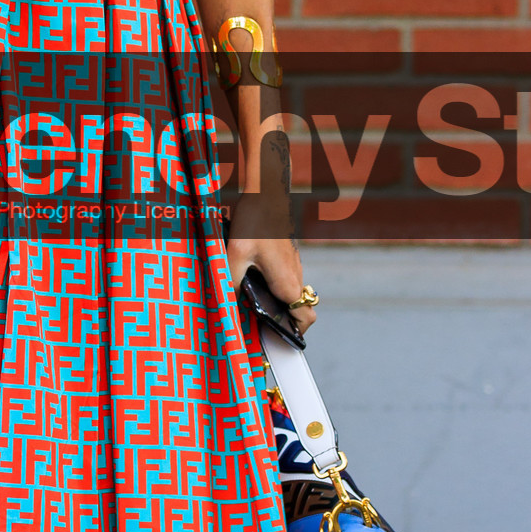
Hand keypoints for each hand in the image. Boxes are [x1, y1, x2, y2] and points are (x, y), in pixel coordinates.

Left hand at [226, 214, 314, 334]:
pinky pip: (284, 280)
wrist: (267, 192)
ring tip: (249, 302)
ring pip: (291, 295)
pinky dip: (273, 286)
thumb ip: (230, 282)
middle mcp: (295, 276)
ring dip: (276, 303)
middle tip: (257, 325)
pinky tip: (249, 278)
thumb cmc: (255, 221)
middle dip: (281, 321)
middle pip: (298, 310)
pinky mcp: (287, 257)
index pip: (306, 319)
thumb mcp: (234, 254)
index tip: (276, 340)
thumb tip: (224, 305)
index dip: (294, 333)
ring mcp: (294, 266)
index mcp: (288, 282)